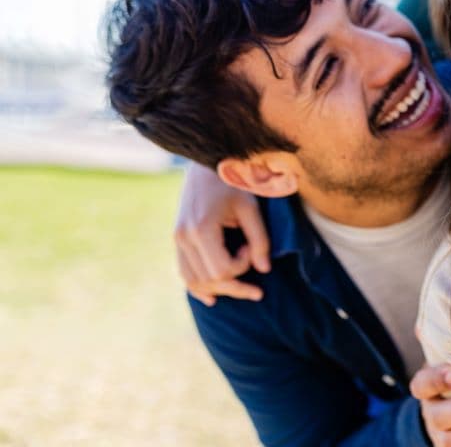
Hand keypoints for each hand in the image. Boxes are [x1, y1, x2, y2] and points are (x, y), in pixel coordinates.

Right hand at [176, 162, 270, 305]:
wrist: (206, 162)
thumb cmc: (233, 181)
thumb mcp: (251, 207)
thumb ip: (260, 239)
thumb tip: (265, 270)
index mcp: (200, 229)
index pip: (221, 270)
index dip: (242, 266)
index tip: (251, 247)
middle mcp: (183, 237)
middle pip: (207, 280)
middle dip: (234, 284)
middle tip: (257, 280)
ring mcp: (177, 239)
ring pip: (193, 280)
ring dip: (218, 289)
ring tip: (243, 290)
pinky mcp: (177, 238)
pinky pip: (184, 272)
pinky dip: (197, 286)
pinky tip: (212, 298)